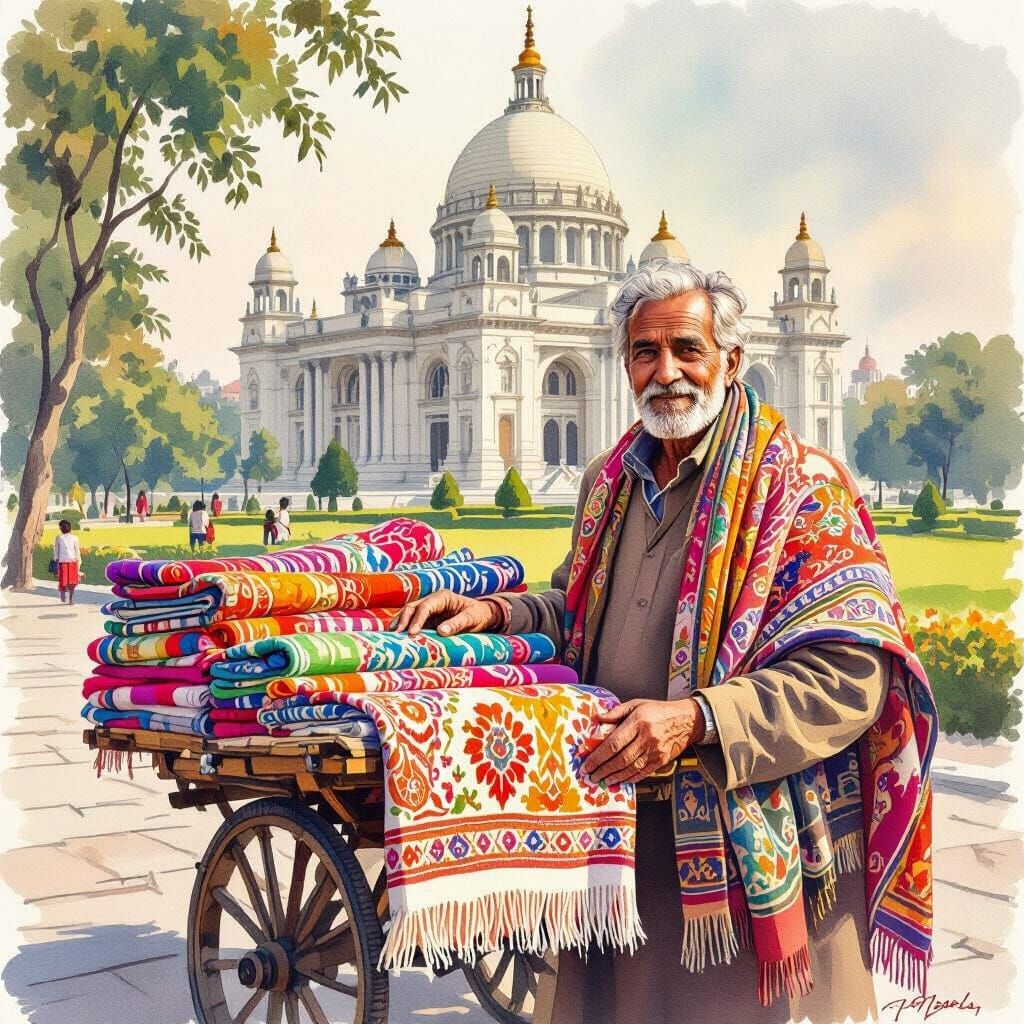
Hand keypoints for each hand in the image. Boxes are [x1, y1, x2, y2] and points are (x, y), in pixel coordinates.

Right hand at [389, 589, 500, 635]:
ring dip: (401, 623)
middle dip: (404, 620)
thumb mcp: (471, 619)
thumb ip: (457, 623)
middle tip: (397, 634)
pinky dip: (406, 628)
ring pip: (410, 613)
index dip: (417, 619)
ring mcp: (430, 610)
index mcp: (443, 596)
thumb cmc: (478, 615)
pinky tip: (398, 636)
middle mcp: (434, 600)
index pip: (425, 606)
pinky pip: (414, 622)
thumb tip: (441, 631)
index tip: (412, 632)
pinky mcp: (429, 619)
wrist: (483, 615)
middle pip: (413, 607)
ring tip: (391, 635)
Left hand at [581, 698, 704, 785]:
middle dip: (603, 769)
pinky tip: (620, 780)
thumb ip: (616, 712)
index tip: (588, 763)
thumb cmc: (658, 710)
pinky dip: (630, 778)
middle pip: (621, 758)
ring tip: (602, 779)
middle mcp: (646, 737)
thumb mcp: (636, 704)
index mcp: (638, 722)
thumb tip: (598, 718)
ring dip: (614, 776)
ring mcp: (655, 751)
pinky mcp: (661, 760)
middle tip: (591, 775)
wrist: (686, 720)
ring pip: (631, 768)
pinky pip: (643, 772)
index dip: (599, 756)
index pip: (614, 743)